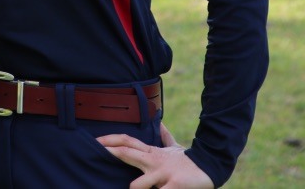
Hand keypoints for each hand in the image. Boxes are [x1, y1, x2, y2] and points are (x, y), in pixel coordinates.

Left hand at [96, 123, 213, 188]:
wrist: (211, 165)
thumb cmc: (188, 160)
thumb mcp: (175, 147)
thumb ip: (164, 137)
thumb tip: (159, 122)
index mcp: (152, 152)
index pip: (127, 142)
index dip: (110, 140)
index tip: (95, 140)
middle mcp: (153, 161)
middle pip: (127, 153)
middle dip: (110, 153)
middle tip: (93, 151)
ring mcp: (163, 174)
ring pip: (139, 184)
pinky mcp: (174, 186)